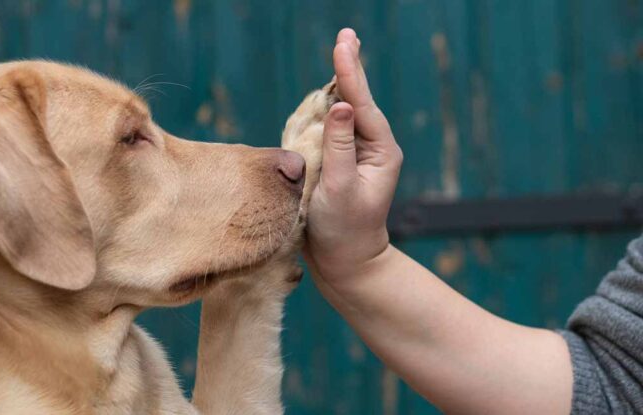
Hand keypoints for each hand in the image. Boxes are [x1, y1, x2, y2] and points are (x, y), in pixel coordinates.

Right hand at [304, 28, 402, 288]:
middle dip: (350, 69)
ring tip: (342, 52)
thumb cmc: (343, 230)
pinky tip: (326, 92)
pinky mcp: (342, 162)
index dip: (350, 73)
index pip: (361, 105)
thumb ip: (338, 147)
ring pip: (346, 112)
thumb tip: (340, 106)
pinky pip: (332, 129)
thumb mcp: (340, 189)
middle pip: (358, 101)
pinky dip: (325, 109)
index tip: (342, 44)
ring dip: (338, 84)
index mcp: (380, 152)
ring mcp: (357, 155)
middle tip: (347, 35)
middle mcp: (372, 148)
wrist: (345, 262)